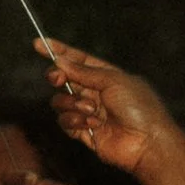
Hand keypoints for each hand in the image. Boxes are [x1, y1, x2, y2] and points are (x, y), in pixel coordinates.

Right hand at [41, 40, 178, 180]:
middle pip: (65, 79)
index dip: (59, 51)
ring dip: (72, 104)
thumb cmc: (139, 107)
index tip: (38, 44)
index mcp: (106, 76)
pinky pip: (65, 122)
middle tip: (57, 78)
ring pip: (61, 101)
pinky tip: (93, 124)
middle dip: (58, 77)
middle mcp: (95, 92)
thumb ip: (84, 71)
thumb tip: (60, 61)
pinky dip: (75, 121)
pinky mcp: (83, 131)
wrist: (147, 141)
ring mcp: (88, 112)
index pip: (78, 60)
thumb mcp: (113, 80)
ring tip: (91, 110)